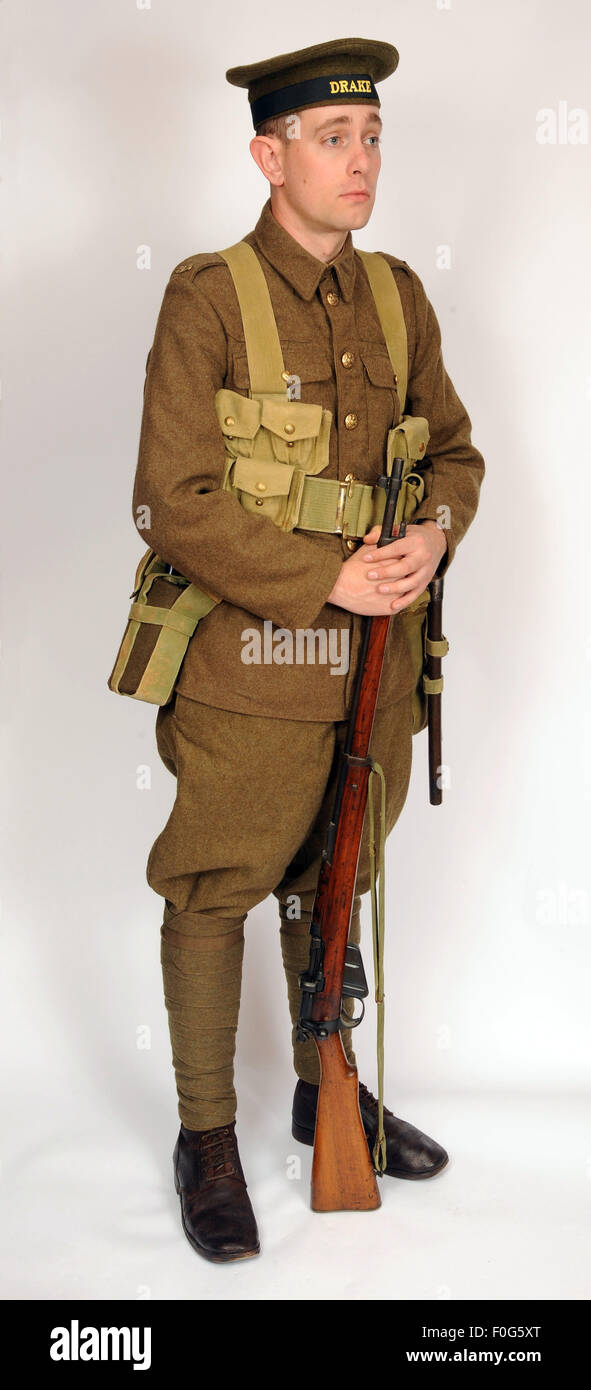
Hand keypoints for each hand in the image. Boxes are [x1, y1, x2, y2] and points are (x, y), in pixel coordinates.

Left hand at [327, 521, 446, 616]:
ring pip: (412, 582)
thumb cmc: (415, 537)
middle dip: (387, 572)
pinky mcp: (426, 582)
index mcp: (416, 542)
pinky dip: (405, 601)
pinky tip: (393, 605)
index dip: (381, 554)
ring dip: (395, 588)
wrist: (437, 542)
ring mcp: (426, 571)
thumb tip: (367, 540)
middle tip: (370, 575)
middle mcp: (423, 556)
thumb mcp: (400, 530)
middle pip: (406, 566)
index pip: (397, 548)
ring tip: (380, 589)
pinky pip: (416, 594)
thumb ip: (382, 532)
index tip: (366, 558)